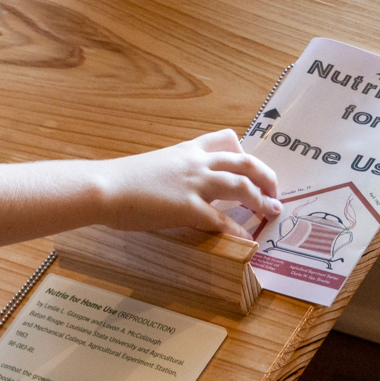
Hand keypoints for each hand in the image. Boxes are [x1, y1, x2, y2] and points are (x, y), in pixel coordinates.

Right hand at [99, 129, 280, 237]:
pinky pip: (222, 220)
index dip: (243, 152)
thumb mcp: (152, 168)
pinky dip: (239, 230)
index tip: (249, 166)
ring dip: (261, 200)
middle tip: (275, 191)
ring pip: (242, 187)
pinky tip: (247, 240)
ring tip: (272, 212)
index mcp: (186, 150)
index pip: (225, 140)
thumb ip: (170, 174)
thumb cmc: (119, 180)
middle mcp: (196, 163)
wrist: (104, 187)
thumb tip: (174, 188)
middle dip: (266, 176)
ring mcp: (195, 184)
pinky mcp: (189, 208)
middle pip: (244, 163)